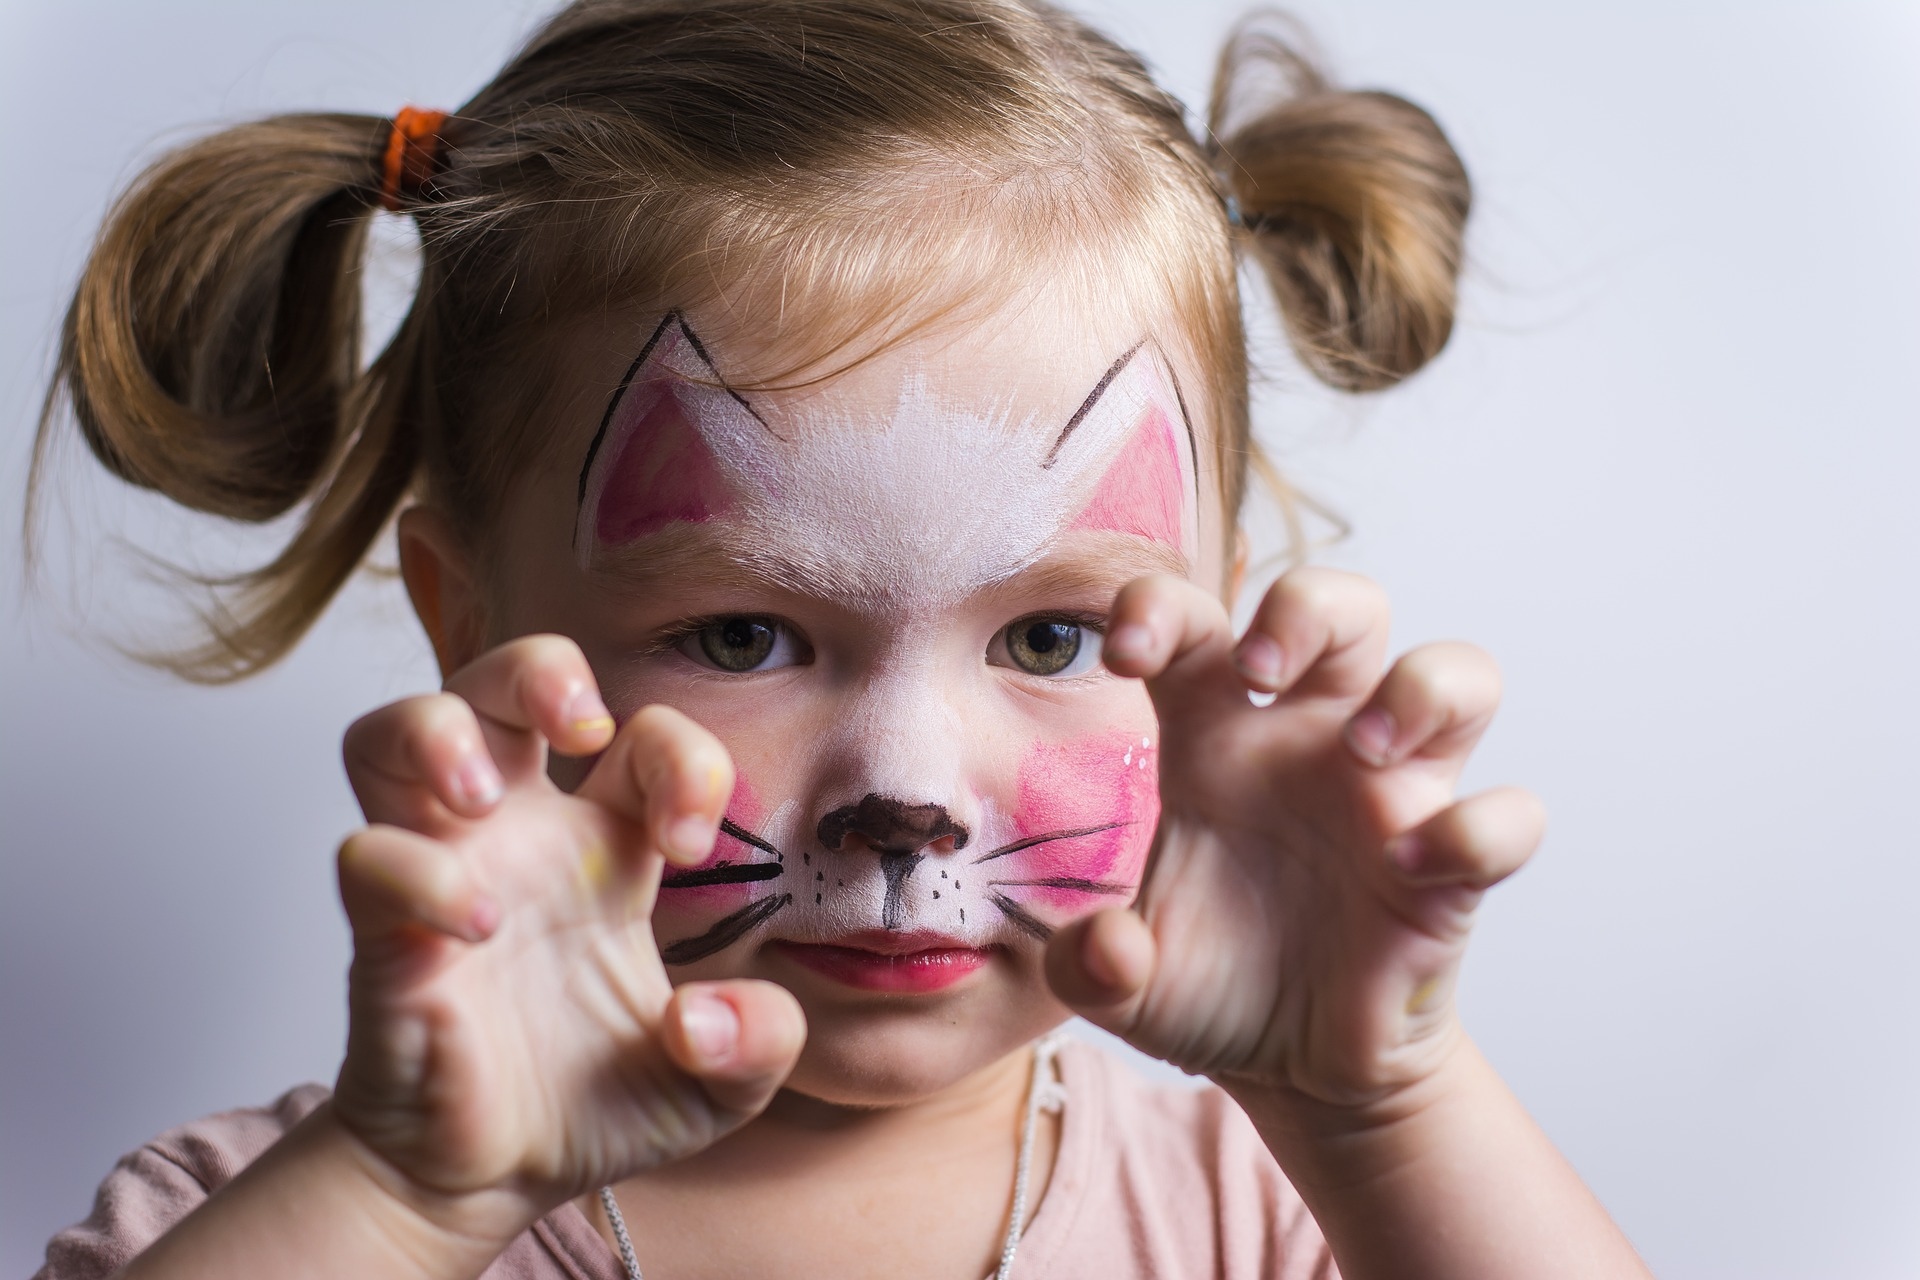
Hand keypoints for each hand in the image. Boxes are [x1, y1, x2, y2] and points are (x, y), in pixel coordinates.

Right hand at [331, 636, 804, 1236]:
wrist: (490, 1184)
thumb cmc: (595, 1108)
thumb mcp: (721, 1089)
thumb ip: (760, 1045)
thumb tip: (707, 1016)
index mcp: (607, 848)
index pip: (641, 737)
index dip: (680, 757)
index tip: (692, 843)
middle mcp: (520, 839)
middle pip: (498, 682)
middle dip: (540, 670)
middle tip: (583, 726)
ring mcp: (444, 874)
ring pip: (391, 735)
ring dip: (437, 731)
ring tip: (483, 792)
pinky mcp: (385, 933)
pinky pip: (367, 857)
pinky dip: (418, 871)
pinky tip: (476, 924)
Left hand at [1046, 569, 1542, 1111]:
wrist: (1295, 1069)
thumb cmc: (1211, 988)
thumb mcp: (1120, 988)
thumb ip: (1086, 966)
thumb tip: (1111, 946)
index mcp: (1216, 737)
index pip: (1195, 624)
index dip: (1157, 606)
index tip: (1124, 654)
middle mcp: (1312, 744)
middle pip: (1344, 606)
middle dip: (1307, 606)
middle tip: (1260, 673)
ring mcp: (1393, 796)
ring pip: (1457, 674)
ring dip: (1420, 688)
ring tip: (1362, 748)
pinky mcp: (1456, 869)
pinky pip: (1508, 816)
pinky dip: (1473, 832)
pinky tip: (1407, 869)